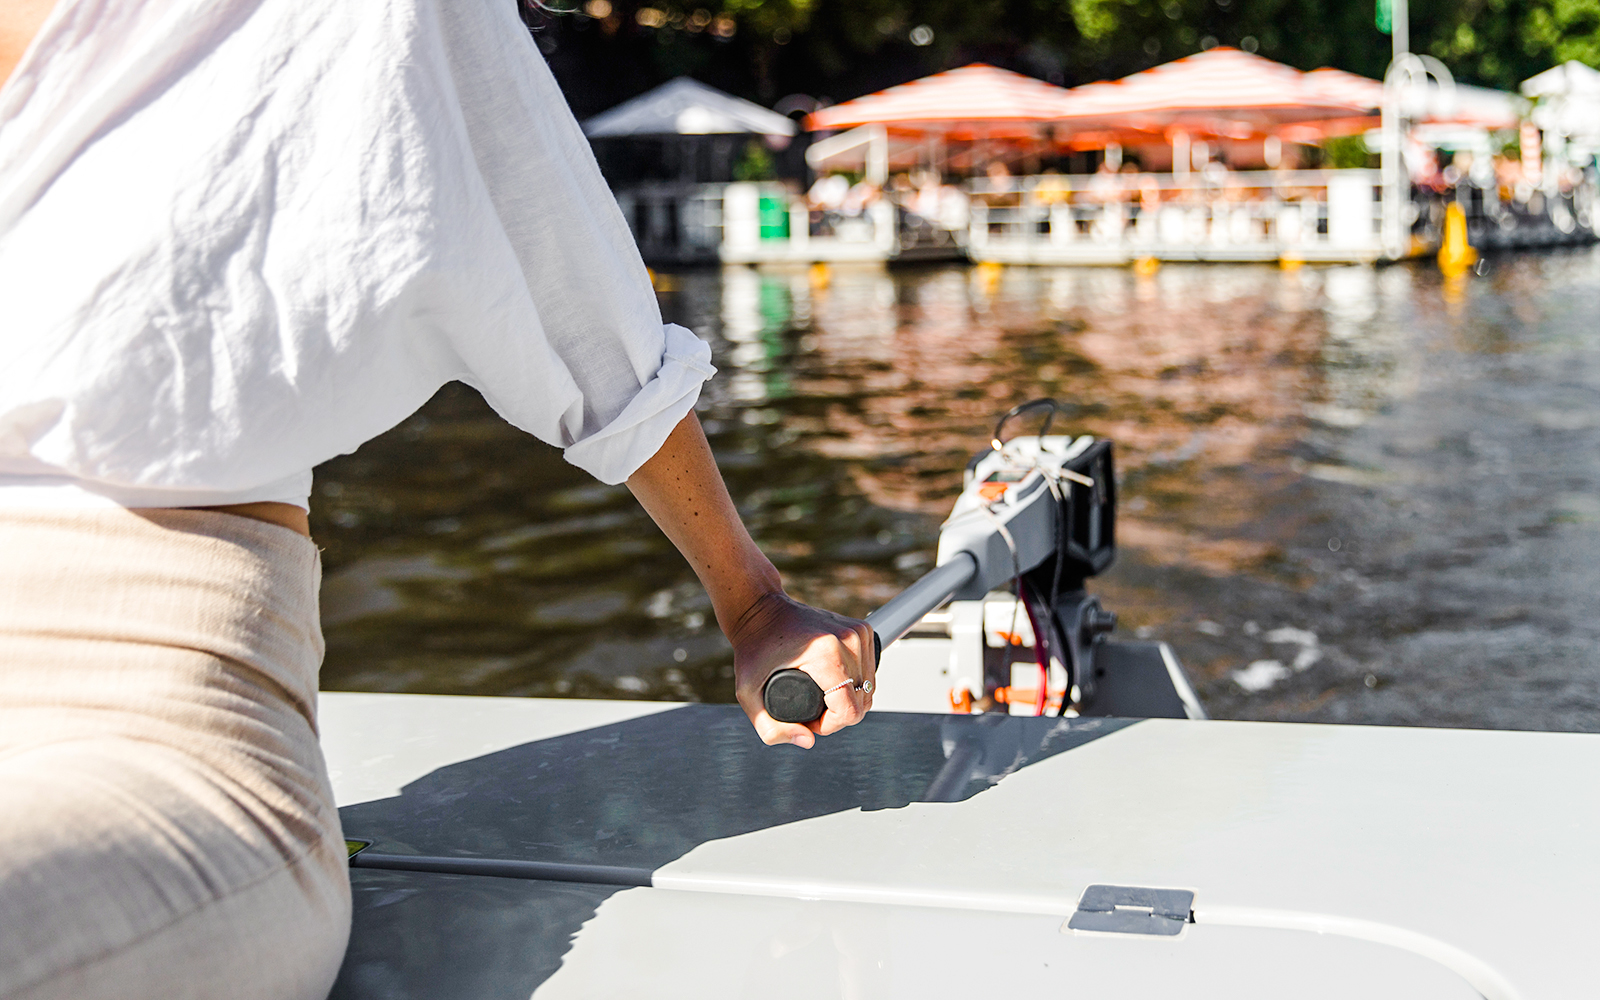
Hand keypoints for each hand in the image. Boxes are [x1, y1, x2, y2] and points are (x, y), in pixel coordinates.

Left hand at [728, 592, 874, 747]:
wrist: (760, 609)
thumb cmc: (752, 648)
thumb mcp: (748, 693)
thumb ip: (770, 729)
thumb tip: (807, 741)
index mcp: (827, 654)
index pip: (850, 709)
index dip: (829, 726)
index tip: (808, 720)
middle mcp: (849, 640)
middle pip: (862, 700)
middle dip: (838, 716)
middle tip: (810, 710)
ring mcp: (858, 632)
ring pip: (868, 687)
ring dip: (849, 700)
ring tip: (821, 699)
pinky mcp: (862, 628)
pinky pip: (868, 669)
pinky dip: (856, 683)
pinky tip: (835, 685)